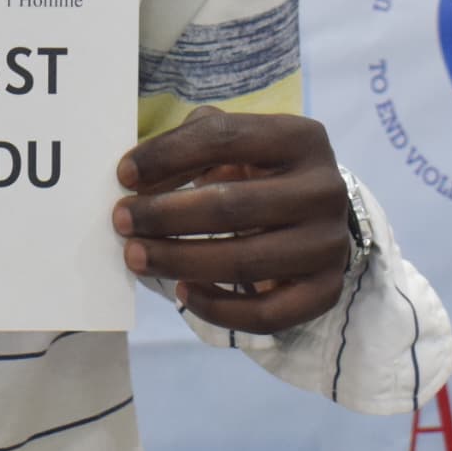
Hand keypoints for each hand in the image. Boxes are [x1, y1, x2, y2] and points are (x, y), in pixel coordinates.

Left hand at [113, 105, 351, 334]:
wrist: (317, 214)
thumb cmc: (260, 172)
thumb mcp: (234, 144)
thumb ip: (190, 144)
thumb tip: (136, 177)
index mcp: (300, 137)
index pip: (224, 138)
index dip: (167, 155)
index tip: (123, 175)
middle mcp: (324, 189)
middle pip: (231, 206)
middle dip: (164, 215)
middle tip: (121, 221)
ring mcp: (330, 244)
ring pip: (245, 263)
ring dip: (179, 261)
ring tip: (136, 257)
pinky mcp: (327, 290)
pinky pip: (267, 313)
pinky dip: (219, 308)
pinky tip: (184, 292)